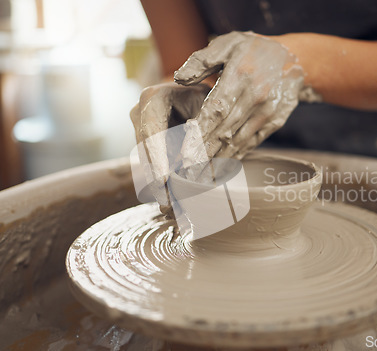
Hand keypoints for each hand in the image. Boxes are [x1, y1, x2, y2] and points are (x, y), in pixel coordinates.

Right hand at [130, 82, 209, 211]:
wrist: (199, 94)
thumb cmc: (208, 96)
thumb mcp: (207, 105)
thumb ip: (201, 129)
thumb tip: (197, 161)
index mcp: (153, 99)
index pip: (151, 132)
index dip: (157, 158)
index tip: (163, 180)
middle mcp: (140, 115)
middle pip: (146, 154)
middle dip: (157, 181)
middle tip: (168, 206)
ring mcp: (141, 131)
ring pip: (149, 165)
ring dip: (160, 189)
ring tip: (172, 211)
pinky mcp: (148, 146)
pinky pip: (155, 168)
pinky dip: (165, 186)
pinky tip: (175, 205)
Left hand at [174, 31, 307, 159]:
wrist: (294, 58)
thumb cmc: (253, 50)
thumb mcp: (227, 44)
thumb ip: (201, 60)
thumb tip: (179, 78)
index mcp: (239, 75)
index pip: (216, 110)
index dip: (200, 133)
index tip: (185, 152)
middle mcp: (255, 96)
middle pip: (225, 130)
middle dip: (204, 154)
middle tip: (187, 172)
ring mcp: (267, 111)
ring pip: (238, 140)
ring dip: (218, 160)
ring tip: (201, 176)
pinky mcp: (275, 121)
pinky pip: (252, 142)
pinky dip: (236, 155)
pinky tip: (221, 166)